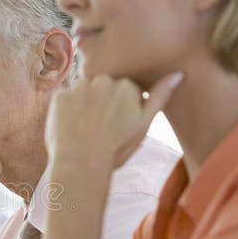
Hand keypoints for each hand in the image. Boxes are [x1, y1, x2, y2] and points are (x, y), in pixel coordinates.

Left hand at [45, 72, 182, 169]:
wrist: (81, 164)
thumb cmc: (116, 148)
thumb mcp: (144, 125)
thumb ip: (160, 96)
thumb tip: (178, 74)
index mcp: (127, 85)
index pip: (125, 90)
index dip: (123, 109)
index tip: (119, 126)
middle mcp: (103, 79)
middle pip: (104, 88)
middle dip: (103, 103)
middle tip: (102, 129)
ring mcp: (79, 87)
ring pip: (84, 93)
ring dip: (85, 105)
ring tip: (86, 130)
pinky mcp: (59, 96)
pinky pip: (65, 99)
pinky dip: (67, 111)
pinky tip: (71, 128)